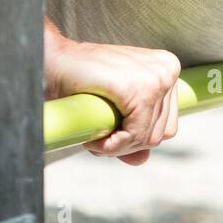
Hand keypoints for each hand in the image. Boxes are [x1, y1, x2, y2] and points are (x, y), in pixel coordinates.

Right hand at [45, 30, 181, 164]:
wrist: (54, 63)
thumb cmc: (81, 82)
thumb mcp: (115, 108)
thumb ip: (133, 132)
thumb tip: (142, 159)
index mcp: (167, 69)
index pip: (166, 124)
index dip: (136, 137)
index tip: (110, 135)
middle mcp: (168, 70)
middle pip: (161, 132)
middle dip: (128, 143)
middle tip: (99, 137)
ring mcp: (157, 78)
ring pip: (148, 137)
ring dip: (118, 145)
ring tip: (95, 134)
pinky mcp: (140, 88)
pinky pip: (134, 135)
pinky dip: (112, 145)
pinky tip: (93, 136)